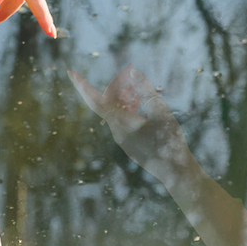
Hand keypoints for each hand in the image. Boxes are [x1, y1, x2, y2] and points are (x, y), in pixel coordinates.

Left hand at [70, 64, 194, 185]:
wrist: (175, 173)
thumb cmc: (170, 143)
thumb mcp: (161, 113)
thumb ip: (146, 91)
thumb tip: (133, 72)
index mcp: (121, 123)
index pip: (95, 101)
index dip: (82, 86)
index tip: (71, 73)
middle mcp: (117, 132)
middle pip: (109, 102)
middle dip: (117, 86)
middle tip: (129, 72)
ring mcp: (122, 139)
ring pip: (117, 112)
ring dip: (125, 97)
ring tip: (137, 86)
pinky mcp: (129, 144)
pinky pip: (122, 121)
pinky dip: (128, 108)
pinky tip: (139, 102)